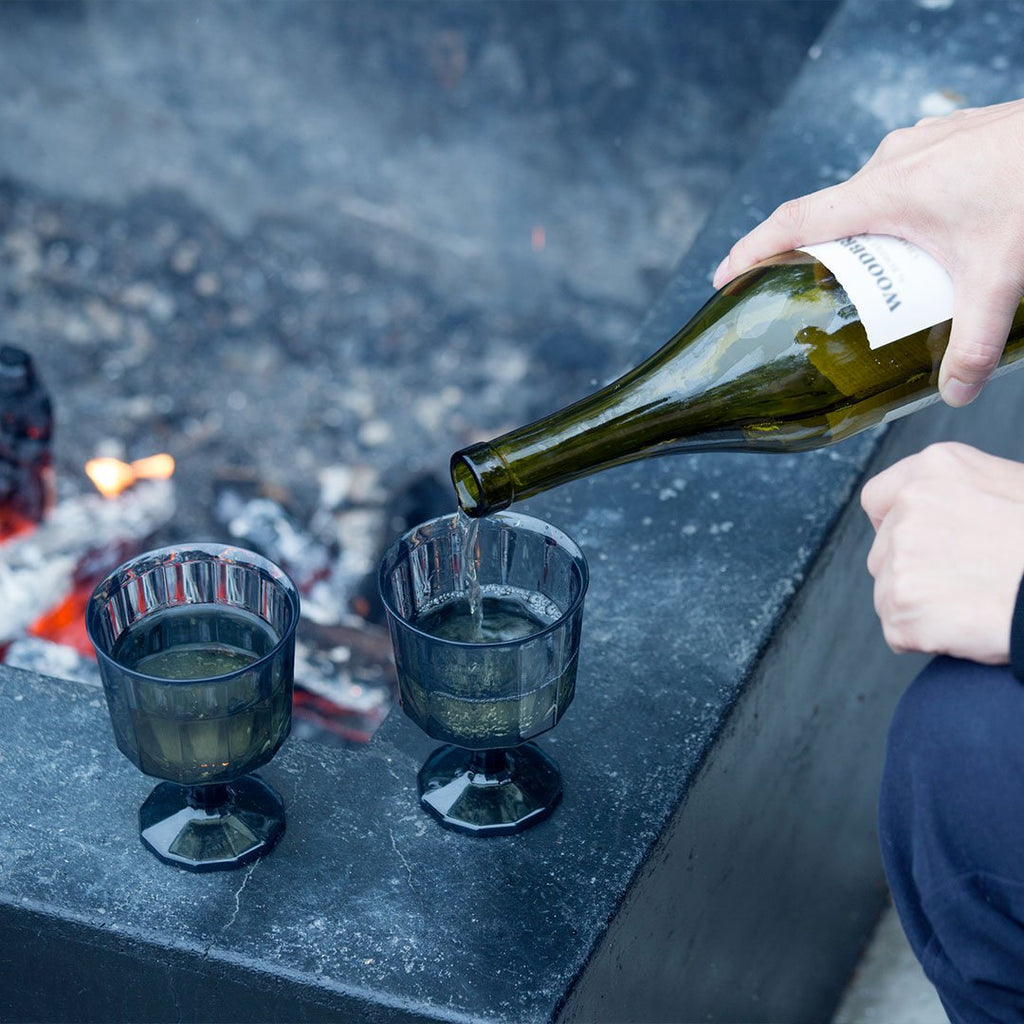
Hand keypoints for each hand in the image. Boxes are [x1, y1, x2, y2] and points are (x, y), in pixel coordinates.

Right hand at [713, 99, 1023, 407]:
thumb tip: (953, 392)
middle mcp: (893, 162)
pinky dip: (892, 213)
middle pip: (831, 213)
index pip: (795, 220)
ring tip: (874, 274)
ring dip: (861, 234)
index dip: (752, 249)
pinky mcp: (946, 142)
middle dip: (815, 255)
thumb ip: (973, 341)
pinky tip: (924, 238)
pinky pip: (899, 180)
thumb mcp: (1001, 276)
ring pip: (868, 197)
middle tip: (812, 294)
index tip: (724, 277)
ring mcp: (920, 146)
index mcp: (885, 191)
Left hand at [860, 442, 1023, 662]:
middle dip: (913, 571)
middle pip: (882, 551)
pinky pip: (898, 631)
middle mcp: (908, 509)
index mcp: (933, 470)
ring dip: (919, 605)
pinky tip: (963, 626)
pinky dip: (925, 638)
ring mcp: (901, 558)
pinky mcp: (902, 606)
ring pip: (887, 592)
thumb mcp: (1010, 485)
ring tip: (970, 603)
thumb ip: (957, 489)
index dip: (894, 525)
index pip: (877, 499)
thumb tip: (941, 510)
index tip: (918, 543)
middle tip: (962, 581)